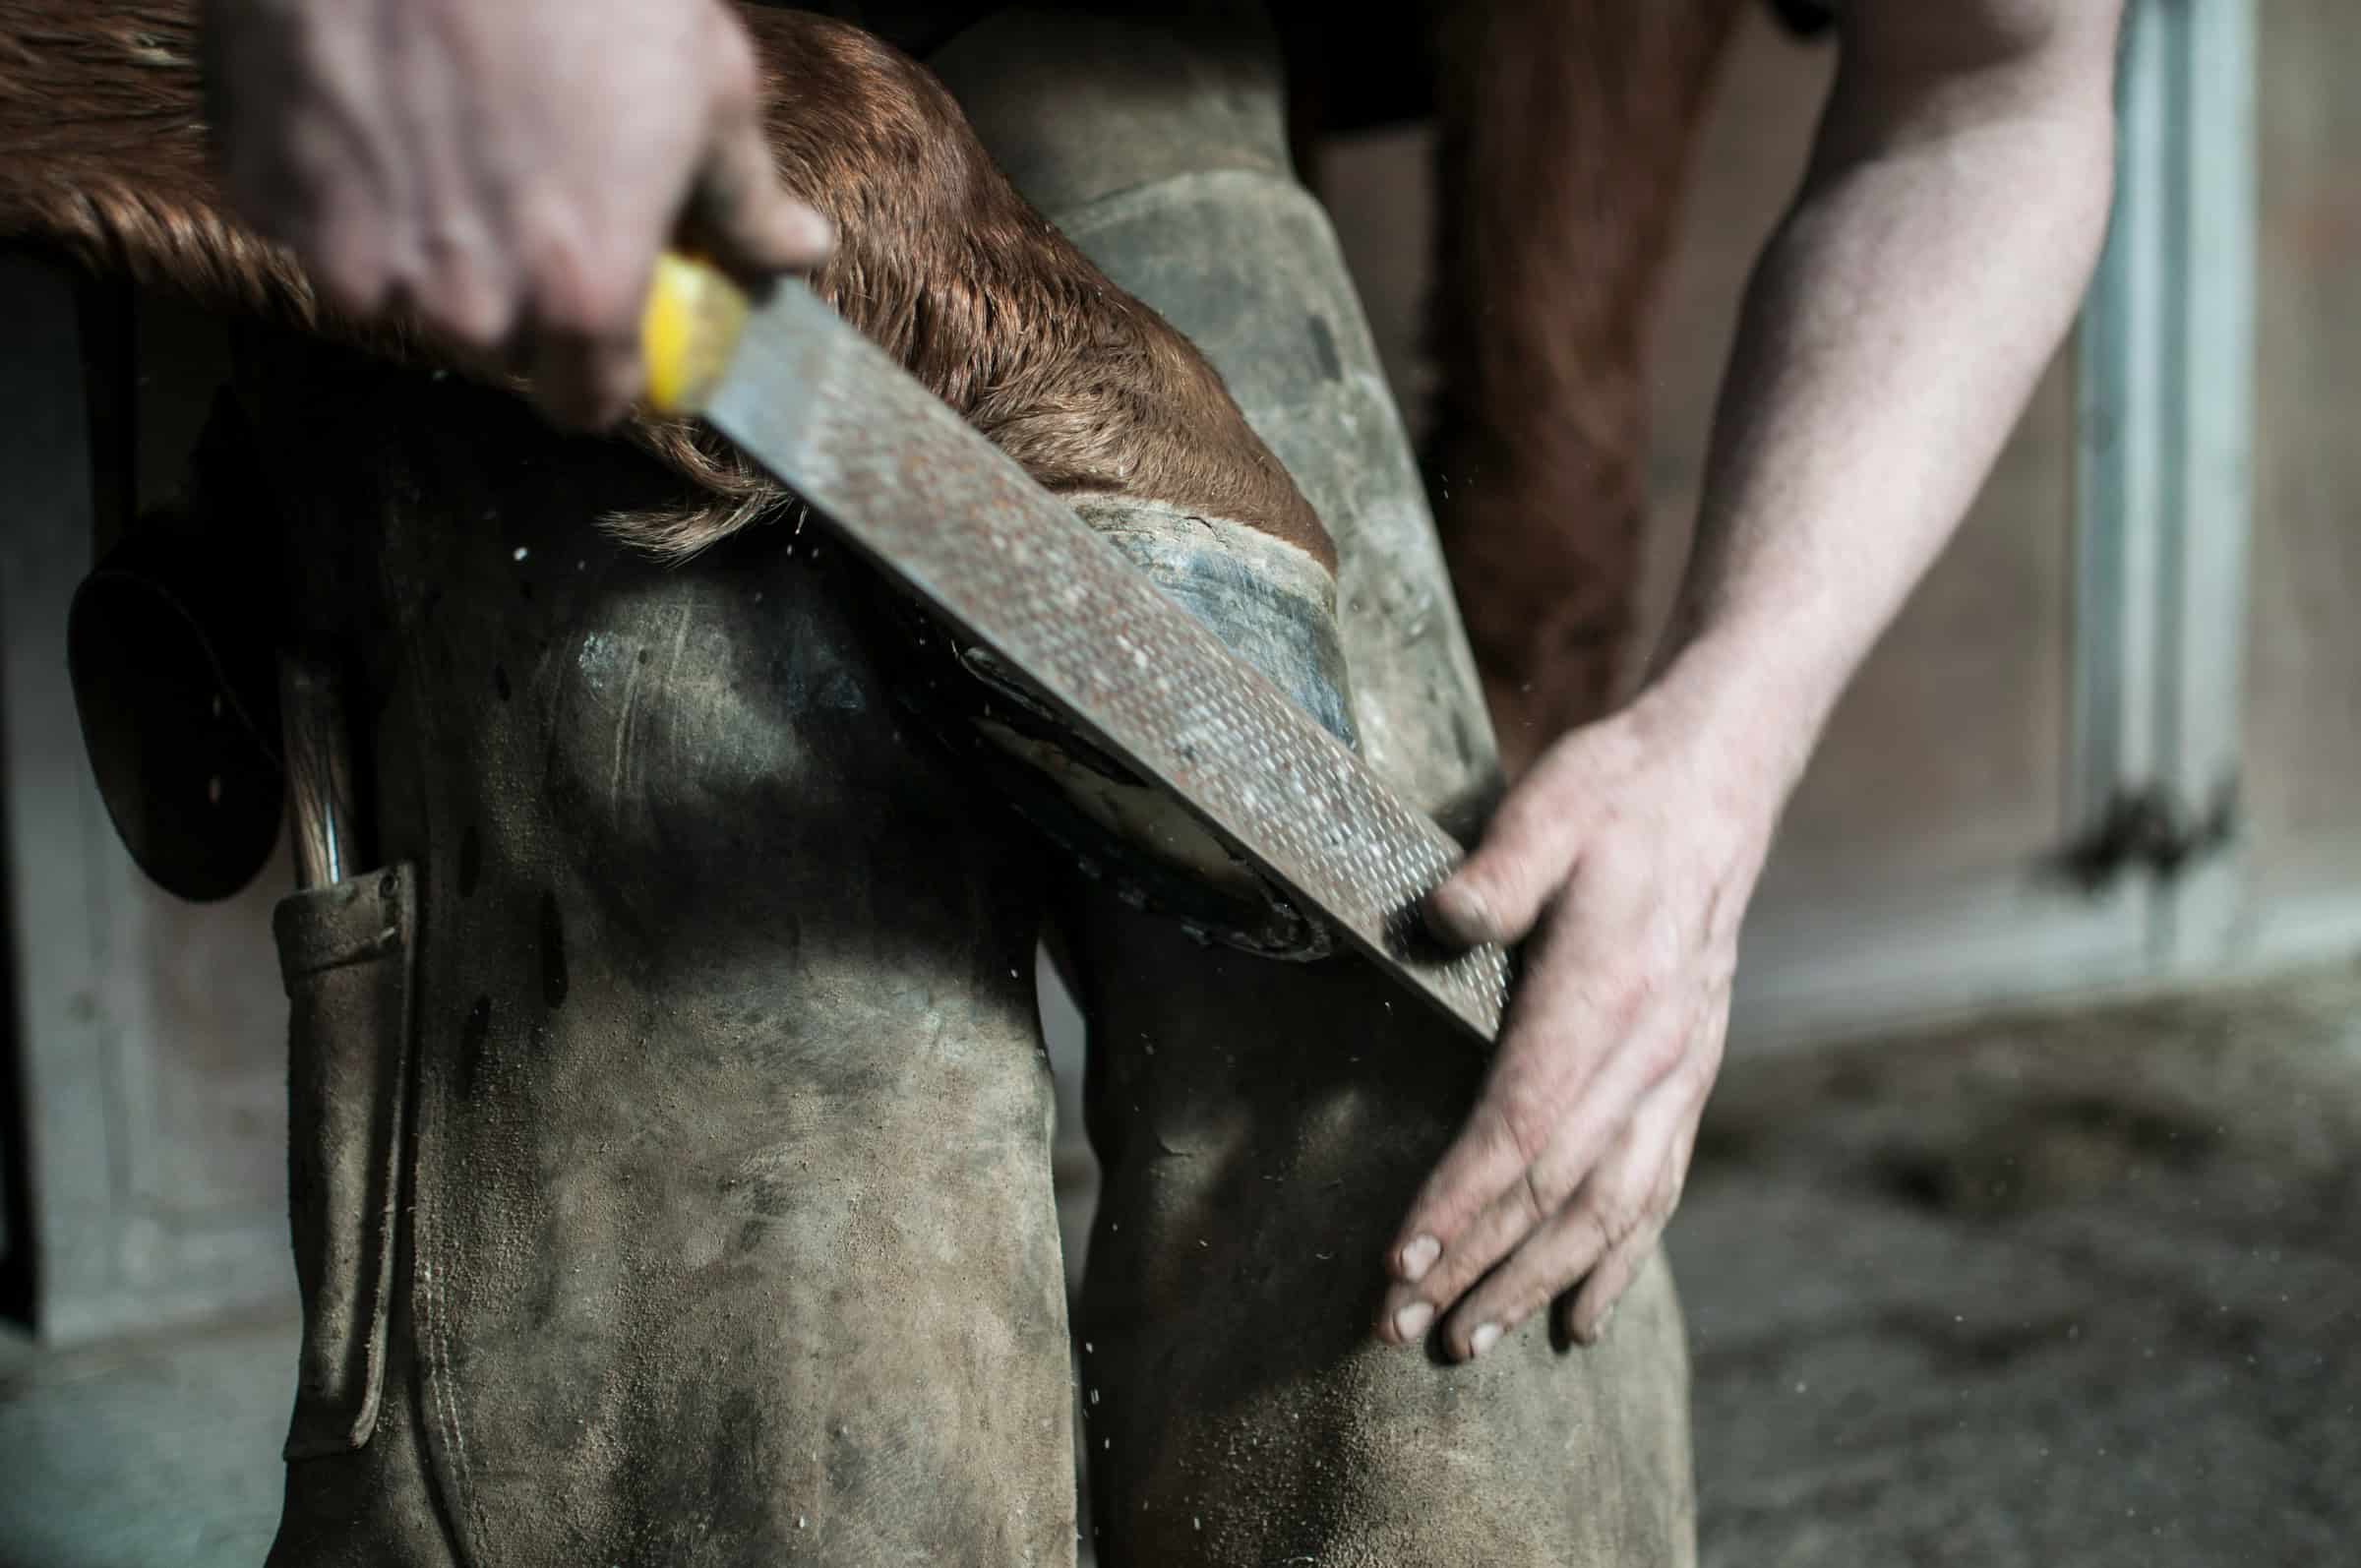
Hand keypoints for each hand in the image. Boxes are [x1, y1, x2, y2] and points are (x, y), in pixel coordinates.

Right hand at [205, 0, 832, 426]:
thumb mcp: (710, 86)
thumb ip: (745, 199)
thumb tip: (796, 251)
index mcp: (581, 296)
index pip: (587, 404)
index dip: (602, 366)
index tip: (608, 322)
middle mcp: (462, 302)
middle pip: (492, 347)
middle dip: (515, 291)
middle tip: (530, 189)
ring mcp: (351, 251)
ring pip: (393, 291)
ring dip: (421, 240)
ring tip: (450, 134)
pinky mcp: (265, 189)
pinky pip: (308, 220)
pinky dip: (339, 178)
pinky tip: (375, 101)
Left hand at [1376, 677, 1781, 1357]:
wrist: (1718, 782)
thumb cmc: (1615, 793)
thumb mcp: (1549, 807)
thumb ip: (1497, 870)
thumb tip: (1438, 921)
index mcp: (1610, 991)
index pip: (1525, 1124)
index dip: (1462, 1200)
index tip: (1401, 1260)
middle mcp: (1654, 1050)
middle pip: (1561, 1189)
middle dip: (1481, 1267)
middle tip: (1403, 1330)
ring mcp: (1680, 1071)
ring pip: (1612, 1208)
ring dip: (1540, 1283)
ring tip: (1473, 1343)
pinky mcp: (1688, 1077)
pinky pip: (1656, 1190)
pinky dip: (1618, 1263)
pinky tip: (1580, 1319)